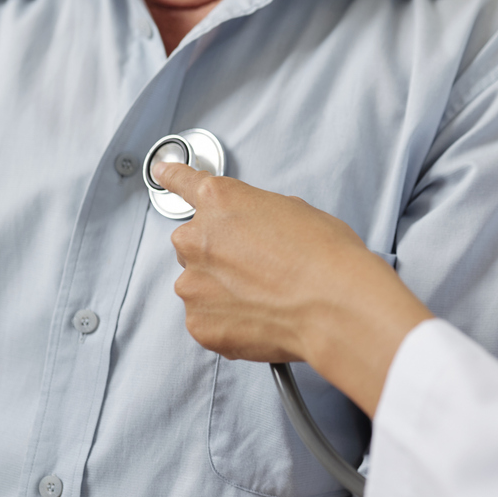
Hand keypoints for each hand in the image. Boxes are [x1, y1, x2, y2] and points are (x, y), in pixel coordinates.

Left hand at [153, 162, 431, 415]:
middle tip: (259, 266)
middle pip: (194, 243)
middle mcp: (197, 239)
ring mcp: (194, 284)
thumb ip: (259, 216)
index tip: (163, 173)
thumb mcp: (296, 212)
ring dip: (222, 290)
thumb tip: (256, 231)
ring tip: (265, 297)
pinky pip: (207, 319)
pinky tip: (261, 318)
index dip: (173, 177)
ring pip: (199, 285)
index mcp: (221, 201)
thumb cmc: (326, 257)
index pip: (183, 182)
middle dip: (220, 253)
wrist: (334, 307)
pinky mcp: (199, 323)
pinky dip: (228, 321)